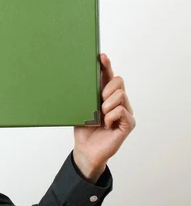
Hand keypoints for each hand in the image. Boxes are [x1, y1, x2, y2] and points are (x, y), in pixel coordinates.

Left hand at [73, 53, 135, 181]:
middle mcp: (118, 102)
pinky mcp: (128, 124)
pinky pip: (121, 110)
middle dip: (107, 87)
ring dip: (106, 105)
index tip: (101, 55)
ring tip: (100, 116)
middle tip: (98, 100)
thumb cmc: (84, 128)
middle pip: (118, 82)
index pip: (109, 76)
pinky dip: (110, 116)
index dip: (106, 65)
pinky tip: (105, 124)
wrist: (85, 149)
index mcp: (106, 95)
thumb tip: (76, 78)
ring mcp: (125, 112)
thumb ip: (84, 94)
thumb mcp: (81, 107)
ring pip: (120, 95)